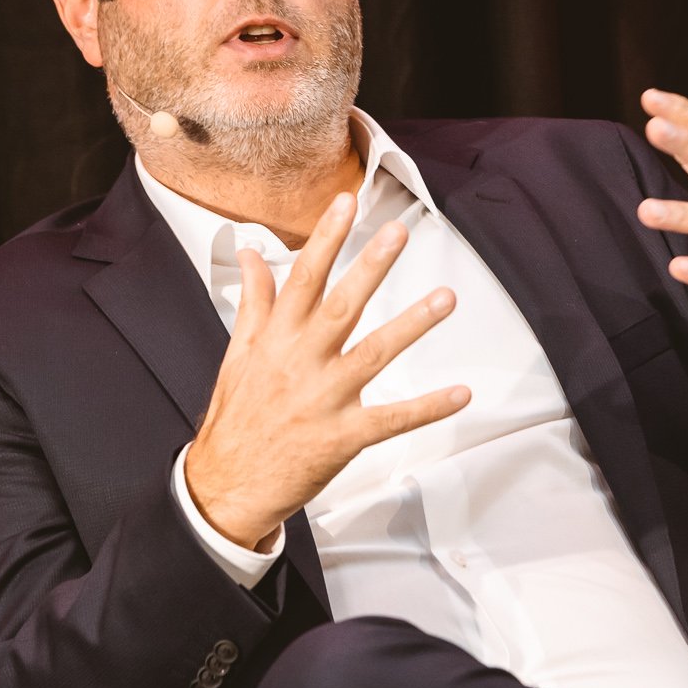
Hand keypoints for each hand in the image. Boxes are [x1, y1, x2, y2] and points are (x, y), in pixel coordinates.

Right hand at [182, 191, 470, 550]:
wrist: (226, 484)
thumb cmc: (237, 415)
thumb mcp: (238, 353)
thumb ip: (255, 302)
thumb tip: (251, 253)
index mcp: (275, 339)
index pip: (302, 278)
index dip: (326, 238)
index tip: (347, 202)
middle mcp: (299, 363)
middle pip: (340, 306)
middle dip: (370, 267)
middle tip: (399, 233)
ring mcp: (323, 400)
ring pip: (373, 354)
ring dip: (412, 324)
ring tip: (445, 297)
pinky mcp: (343, 438)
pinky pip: (392, 419)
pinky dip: (428, 408)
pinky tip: (461, 393)